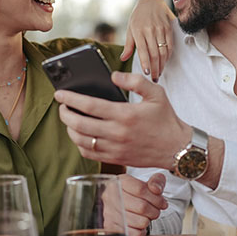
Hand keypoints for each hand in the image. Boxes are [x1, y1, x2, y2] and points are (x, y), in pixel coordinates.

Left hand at [56, 71, 188, 169]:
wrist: (177, 147)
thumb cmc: (166, 119)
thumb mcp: (156, 93)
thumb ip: (135, 81)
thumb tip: (113, 76)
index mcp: (125, 114)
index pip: (89, 105)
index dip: (70, 99)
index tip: (60, 94)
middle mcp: (118, 133)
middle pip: (79, 124)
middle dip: (65, 114)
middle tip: (62, 107)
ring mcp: (115, 148)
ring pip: (81, 141)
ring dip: (70, 129)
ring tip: (70, 119)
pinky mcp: (116, 159)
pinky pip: (89, 154)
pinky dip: (80, 144)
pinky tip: (81, 135)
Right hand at [104, 173, 168, 235]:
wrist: (120, 201)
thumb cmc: (136, 193)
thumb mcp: (149, 182)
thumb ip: (157, 181)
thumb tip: (156, 189)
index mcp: (120, 182)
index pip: (140, 189)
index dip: (157, 198)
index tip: (163, 203)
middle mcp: (111, 196)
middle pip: (142, 207)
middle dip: (155, 211)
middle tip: (156, 211)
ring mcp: (109, 213)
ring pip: (140, 222)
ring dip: (149, 221)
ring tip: (147, 217)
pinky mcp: (111, 228)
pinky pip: (135, 234)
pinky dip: (142, 231)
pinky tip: (140, 225)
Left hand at [120, 0, 174, 81]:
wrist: (151, 2)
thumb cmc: (138, 17)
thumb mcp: (130, 29)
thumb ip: (128, 45)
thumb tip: (123, 58)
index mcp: (138, 31)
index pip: (143, 50)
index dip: (145, 63)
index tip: (147, 74)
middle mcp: (150, 30)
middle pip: (155, 53)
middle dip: (155, 68)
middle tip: (154, 78)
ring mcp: (160, 29)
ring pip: (163, 51)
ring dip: (162, 64)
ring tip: (160, 73)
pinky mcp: (168, 29)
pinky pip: (170, 45)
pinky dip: (168, 56)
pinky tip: (165, 62)